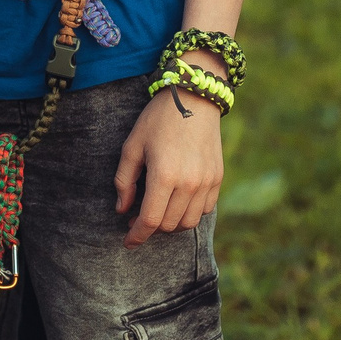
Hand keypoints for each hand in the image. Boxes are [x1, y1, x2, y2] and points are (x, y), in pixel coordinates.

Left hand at [114, 69, 225, 245]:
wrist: (194, 98)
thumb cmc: (158, 120)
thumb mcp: (133, 146)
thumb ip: (125, 180)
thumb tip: (122, 209)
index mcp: (164, 175)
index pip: (150, 220)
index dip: (137, 235)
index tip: (128, 242)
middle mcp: (189, 183)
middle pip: (169, 225)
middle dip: (151, 228)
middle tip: (137, 217)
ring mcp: (207, 182)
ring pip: (188, 222)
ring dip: (171, 224)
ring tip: (158, 210)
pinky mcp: (217, 178)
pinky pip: (204, 210)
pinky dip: (189, 213)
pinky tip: (177, 201)